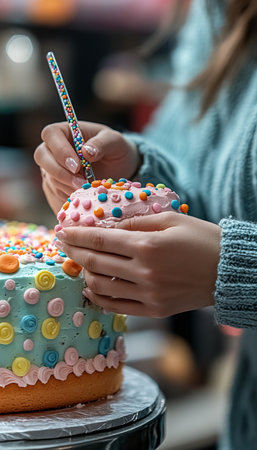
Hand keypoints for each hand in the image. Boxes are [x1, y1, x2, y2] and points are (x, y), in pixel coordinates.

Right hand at [34, 121, 139, 213]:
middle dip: (60, 173)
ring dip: (66, 187)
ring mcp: (52, 167)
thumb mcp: (115, 142)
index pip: (51, 134)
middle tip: (80, 183)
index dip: (60, 150)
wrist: (118, 168)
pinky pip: (55, 193)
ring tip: (87, 190)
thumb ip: (103, 143)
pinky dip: (68, 197)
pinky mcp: (55, 185)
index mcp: (66, 131)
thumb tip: (86, 151)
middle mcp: (54, 148)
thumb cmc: (115, 149)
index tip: (77, 166)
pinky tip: (84, 198)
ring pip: (49, 178)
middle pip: (42, 157)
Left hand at [55, 213, 220, 317]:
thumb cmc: (201, 239)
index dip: (77, 236)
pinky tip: (92, 288)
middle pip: (96, 262)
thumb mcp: (170, 220)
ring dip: (84, 275)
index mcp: (148, 246)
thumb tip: (108, 229)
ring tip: (79, 265)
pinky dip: (100, 298)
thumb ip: (136, 224)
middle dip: (74, 252)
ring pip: (102, 287)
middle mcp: (144, 273)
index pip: (100, 240)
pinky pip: (117, 307)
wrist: (228, 271)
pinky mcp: (154, 310)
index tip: (62, 232)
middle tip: (63, 245)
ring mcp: (148, 295)